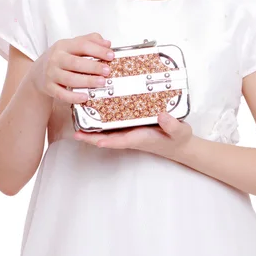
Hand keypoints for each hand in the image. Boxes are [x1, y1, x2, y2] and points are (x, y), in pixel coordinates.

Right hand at [28, 32, 113, 103]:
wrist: (38, 72)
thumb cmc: (61, 58)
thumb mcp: (72, 45)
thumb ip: (90, 41)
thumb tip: (107, 43)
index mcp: (63, 45)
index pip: (82, 45)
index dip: (98, 50)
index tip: (111, 55)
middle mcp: (56, 59)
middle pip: (76, 63)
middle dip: (94, 67)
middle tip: (107, 71)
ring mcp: (51, 74)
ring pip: (70, 79)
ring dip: (87, 81)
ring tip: (101, 82)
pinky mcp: (49, 87)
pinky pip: (61, 94)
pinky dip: (74, 97)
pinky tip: (85, 97)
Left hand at [74, 112, 192, 158]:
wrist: (180, 144)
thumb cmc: (178, 139)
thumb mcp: (179, 132)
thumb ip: (172, 125)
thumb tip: (162, 116)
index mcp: (140, 138)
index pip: (121, 141)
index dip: (107, 141)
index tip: (96, 141)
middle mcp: (131, 136)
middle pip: (108, 138)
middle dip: (92, 136)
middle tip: (75, 132)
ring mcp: (130, 131)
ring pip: (108, 131)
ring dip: (94, 128)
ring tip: (78, 120)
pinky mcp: (131, 125)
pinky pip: (114, 124)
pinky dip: (103, 120)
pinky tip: (95, 111)